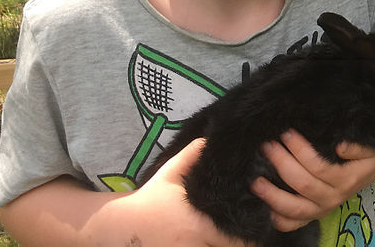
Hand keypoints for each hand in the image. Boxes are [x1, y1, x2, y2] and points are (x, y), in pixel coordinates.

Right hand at [102, 139, 250, 246]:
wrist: (119, 225)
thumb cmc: (149, 199)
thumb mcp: (170, 173)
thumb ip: (192, 155)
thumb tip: (210, 138)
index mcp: (199, 225)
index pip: (236, 241)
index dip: (248, 238)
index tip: (255, 230)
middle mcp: (193, 246)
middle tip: (245, 238)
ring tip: (229, 242)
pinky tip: (209, 246)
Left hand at [253, 130, 374, 231]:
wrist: (373, 168)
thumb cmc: (366, 155)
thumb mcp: (369, 147)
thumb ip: (357, 147)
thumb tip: (340, 146)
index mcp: (346, 180)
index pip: (318, 167)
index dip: (300, 150)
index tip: (287, 133)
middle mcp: (333, 198)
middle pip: (302, 185)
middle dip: (282, 164)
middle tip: (268, 146)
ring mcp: (322, 209)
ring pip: (295, 209)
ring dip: (273, 196)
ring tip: (256, 182)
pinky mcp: (314, 215)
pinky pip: (294, 224)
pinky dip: (278, 219)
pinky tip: (265, 208)